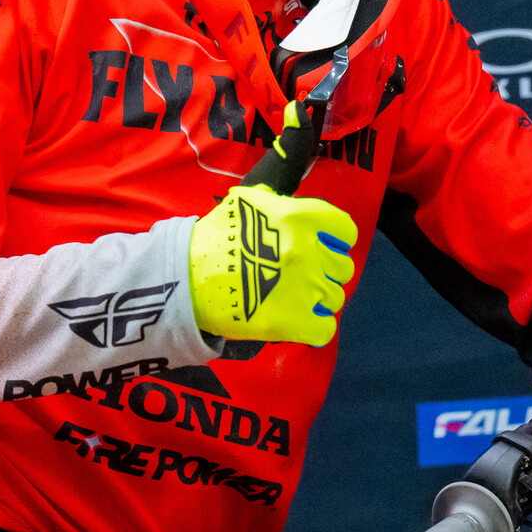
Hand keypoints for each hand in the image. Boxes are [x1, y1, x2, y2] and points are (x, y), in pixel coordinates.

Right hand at [188, 179, 358, 346]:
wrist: (185, 279)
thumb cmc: (214, 238)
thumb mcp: (247, 202)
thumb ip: (281, 203)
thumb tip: (301, 209)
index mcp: (299, 218)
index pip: (345, 231)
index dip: (335, 242)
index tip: (323, 248)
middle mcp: (307, 252)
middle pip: (342, 268)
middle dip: (325, 272)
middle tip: (301, 277)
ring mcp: (302, 289)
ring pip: (334, 298)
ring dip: (317, 300)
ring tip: (293, 299)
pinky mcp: (293, 323)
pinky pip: (325, 328)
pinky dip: (314, 327)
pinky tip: (297, 321)